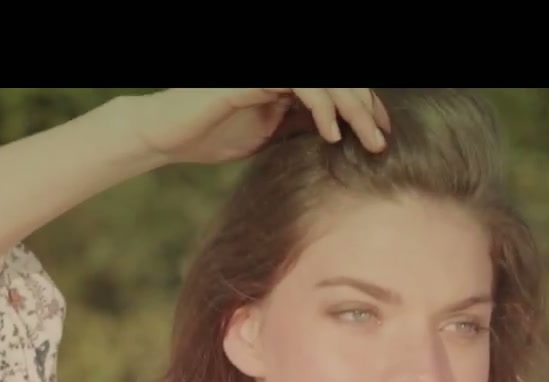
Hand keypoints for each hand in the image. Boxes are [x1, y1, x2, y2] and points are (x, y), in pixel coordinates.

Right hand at [125, 88, 391, 164]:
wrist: (167, 135)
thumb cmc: (212, 136)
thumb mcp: (270, 137)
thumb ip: (300, 128)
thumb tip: (343, 138)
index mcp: (286, 81)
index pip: (336, 87)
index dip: (365, 107)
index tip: (382, 136)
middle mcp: (280, 73)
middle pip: (338, 80)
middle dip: (366, 108)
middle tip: (382, 141)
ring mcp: (267, 74)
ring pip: (325, 81)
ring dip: (352, 109)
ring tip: (367, 140)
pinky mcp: (253, 80)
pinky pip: (300, 85)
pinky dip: (322, 108)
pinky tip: (331, 134)